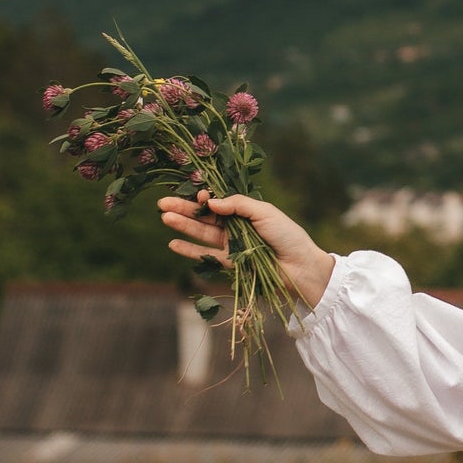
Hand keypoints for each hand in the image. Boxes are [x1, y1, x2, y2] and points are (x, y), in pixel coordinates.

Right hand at [158, 189, 335, 308]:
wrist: (300, 268)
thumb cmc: (287, 235)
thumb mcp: (264, 212)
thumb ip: (237, 204)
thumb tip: (210, 201)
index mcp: (246, 210)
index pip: (218, 201)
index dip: (204, 197)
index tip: (197, 194)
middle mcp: (237, 226)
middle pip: (205, 216)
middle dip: (184, 209)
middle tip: (161, 203)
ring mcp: (233, 244)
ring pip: (203, 233)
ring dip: (183, 225)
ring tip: (164, 218)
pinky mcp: (232, 263)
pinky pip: (207, 255)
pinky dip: (190, 250)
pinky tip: (173, 244)